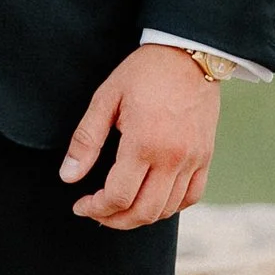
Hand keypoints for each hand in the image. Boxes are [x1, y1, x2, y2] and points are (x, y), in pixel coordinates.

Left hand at [60, 45, 218, 228]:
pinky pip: (191, 197)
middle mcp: (172, 158)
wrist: (189, 54)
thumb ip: (86, 140)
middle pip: (143, 212)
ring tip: (119, 209)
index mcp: (144, 143)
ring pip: (167, 209)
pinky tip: (152, 200)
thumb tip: (68, 176)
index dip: (95, 208)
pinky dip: (170, 207)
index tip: (81, 205)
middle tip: (96, 212)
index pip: (118, 196)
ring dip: (140, 217)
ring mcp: (193, 159)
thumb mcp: (106, 98)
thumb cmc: (144, 73)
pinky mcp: (206, 156)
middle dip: (114, 220)